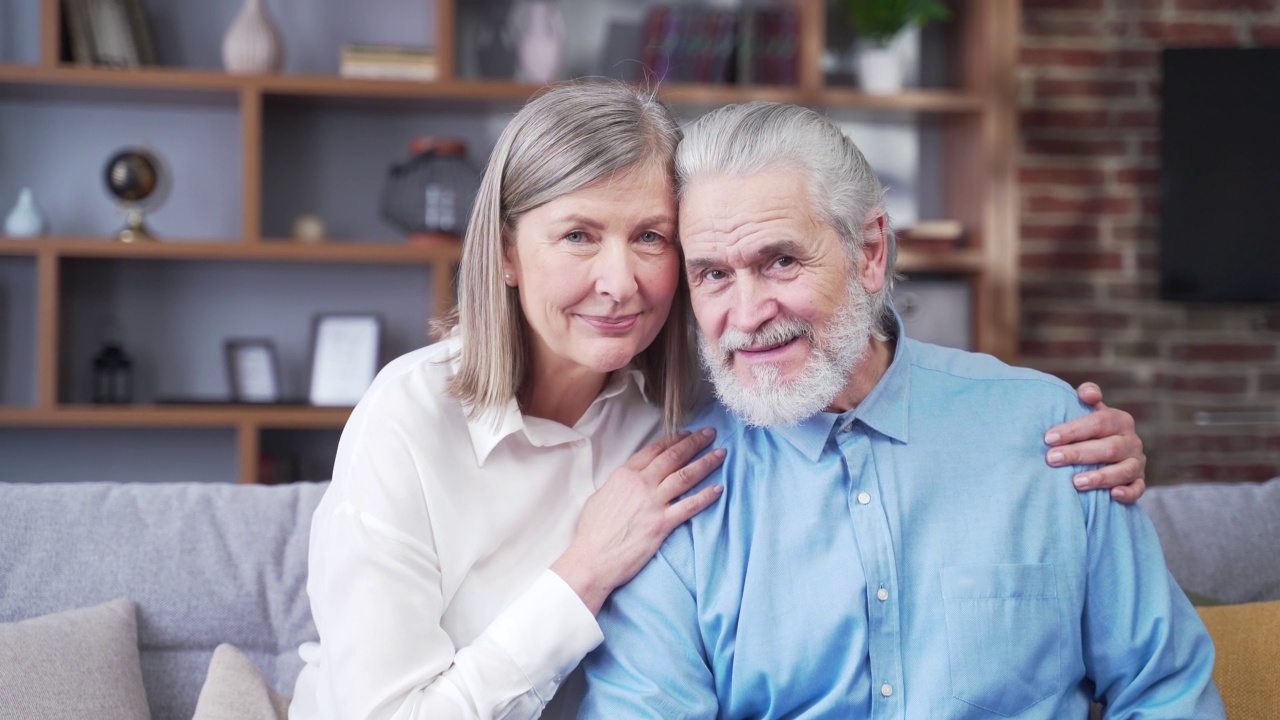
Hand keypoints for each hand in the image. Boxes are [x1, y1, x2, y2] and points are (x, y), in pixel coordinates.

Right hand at [552, 428, 725, 613]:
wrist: (592, 559)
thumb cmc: (591, 532)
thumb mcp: (600, 497)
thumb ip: (618, 485)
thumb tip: (628, 480)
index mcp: (624, 475)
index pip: (654, 450)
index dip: (674, 439)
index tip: (687, 433)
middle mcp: (640, 484)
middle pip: (673, 457)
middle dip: (695, 442)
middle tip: (710, 433)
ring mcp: (652, 503)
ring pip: (685, 476)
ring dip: (705, 463)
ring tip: (720, 454)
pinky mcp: (662, 524)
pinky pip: (690, 506)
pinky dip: (706, 496)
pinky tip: (719, 489)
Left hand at [1045, 382, 1146, 503]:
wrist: (1107, 452)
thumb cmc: (1090, 430)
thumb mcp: (1089, 411)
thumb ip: (1088, 396)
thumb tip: (1086, 393)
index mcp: (1119, 420)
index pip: (1098, 422)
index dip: (1073, 429)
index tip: (1048, 438)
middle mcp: (1132, 441)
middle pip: (1108, 447)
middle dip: (1078, 453)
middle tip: (1052, 459)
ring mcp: (1137, 462)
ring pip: (1123, 470)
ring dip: (1100, 477)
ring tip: (1076, 482)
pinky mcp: (1139, 482)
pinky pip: (1138, 489)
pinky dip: (1128, 493)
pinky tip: (1113, 496)